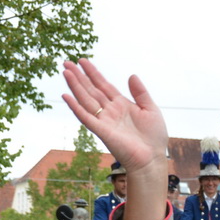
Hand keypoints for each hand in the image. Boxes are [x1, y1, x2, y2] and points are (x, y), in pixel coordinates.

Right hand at [60, 59, 168, 177]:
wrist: (152, 158)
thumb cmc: (154, 137)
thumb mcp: (150, 109)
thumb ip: (140, 93)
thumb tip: (131, 75)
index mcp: (121, 105)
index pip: (104, 85)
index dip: (93, 73)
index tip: (83, 61)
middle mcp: (110, 111)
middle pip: (91, 90)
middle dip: (79, 76)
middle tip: (67, 63)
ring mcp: (104, 120)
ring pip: (86, 99)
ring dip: (75, 86)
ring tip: (65, 72)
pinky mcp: (101, 131)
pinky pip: (85, 117)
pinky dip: (75, 107)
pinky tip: (66, 96)